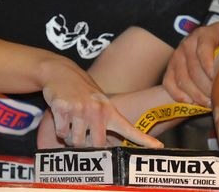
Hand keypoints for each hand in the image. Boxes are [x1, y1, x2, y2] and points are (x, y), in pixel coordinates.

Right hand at [41, 61, 162, 148]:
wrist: (60, 71)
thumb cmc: (80, 90)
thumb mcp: (98, 101)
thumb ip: (104, 122)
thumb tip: (106, 147)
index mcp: (108, 110)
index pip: (129, 128)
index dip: (144, 140)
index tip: (159, 147)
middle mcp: (97, 110)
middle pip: (96, 145)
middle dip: (87, 144)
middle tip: (81, 133)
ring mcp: (80, 109)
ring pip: (76, 141)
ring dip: (71, 137)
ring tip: (71, 121)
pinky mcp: (63, 108)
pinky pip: (62, 133)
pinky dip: (60, 129)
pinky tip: (62, 115)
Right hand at [163, 21, 218, 105]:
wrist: (212, 41)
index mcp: (206, 34)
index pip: (203, 47)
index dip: (208, 63)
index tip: (217, 77)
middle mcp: (189, 42)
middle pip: (192, 67)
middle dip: (205, 86)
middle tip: (217, 98)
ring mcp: (178, 55)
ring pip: (181, 77)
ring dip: (194, 93)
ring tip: (209, 103)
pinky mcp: (171, 67)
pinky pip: (168, 82)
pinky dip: (178, 94)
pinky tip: (190, 103)